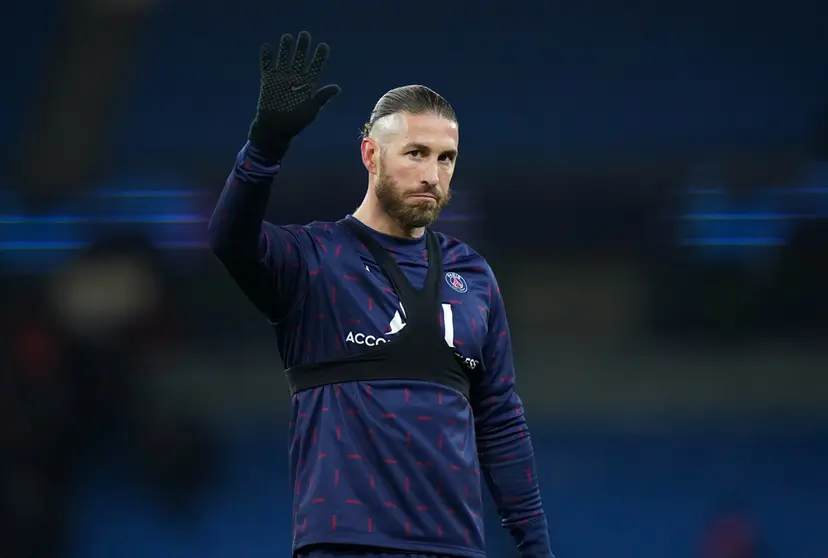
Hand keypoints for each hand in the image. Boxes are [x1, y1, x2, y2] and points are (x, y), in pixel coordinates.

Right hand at [248, 31, 340, 158]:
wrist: (274, 131)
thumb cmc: (294, 124)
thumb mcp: (310, 111)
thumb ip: (321, 97)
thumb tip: (337, 87)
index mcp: (307, 86)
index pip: (315, 67)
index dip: (319, 57)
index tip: (323, 46)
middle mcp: (295, 80)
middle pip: (299, 59)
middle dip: (302, 47)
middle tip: (305, 35)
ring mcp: (281, 80)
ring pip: (284, 59)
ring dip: (285, 49)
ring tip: (288, 37)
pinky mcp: (267, 82)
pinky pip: (267, 66)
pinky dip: (266, 57)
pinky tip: (267, 47)